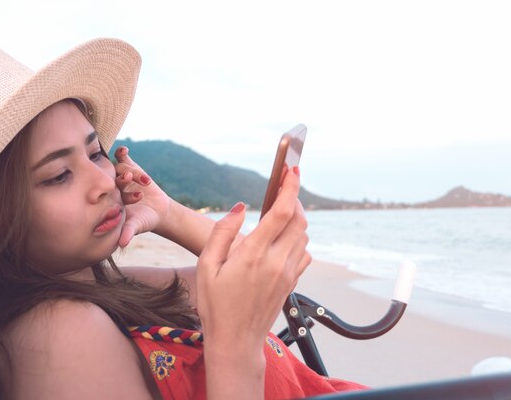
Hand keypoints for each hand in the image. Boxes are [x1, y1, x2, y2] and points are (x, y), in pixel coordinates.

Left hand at [114, 146, 171, 247]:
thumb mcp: (137, 226)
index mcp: (110, 200)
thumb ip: (129, 232)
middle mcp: (113, 187)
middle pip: (112, 178)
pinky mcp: (132, 168)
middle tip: (129, 179)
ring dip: (131, 170)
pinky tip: (123, 150)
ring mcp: (122, 177)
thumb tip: (122, 244)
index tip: (124, 192)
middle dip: (122, 178)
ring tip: (144, 179)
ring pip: (121, 169)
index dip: (113, 190)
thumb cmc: (144, 221)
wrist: (158, 212)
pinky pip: (124, 159)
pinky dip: (122, 153)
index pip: (106, 193)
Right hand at [197, 167, 310, 384]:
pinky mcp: (292, 282)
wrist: (236, 341)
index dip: (290, 187)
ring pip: (304, 235)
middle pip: (300, 220)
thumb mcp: (206, 266)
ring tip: (279, 212)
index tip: (292, 170)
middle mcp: (277, 262)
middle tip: (282, 189)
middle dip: (294, 199)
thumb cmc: (216, 304)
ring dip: (296, 219)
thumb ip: (222, 232)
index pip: (282, 212)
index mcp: (254, 254)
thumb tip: (239, 207)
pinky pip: (304, 252)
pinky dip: (297, 239)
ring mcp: (288, 273)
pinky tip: (282, 240)